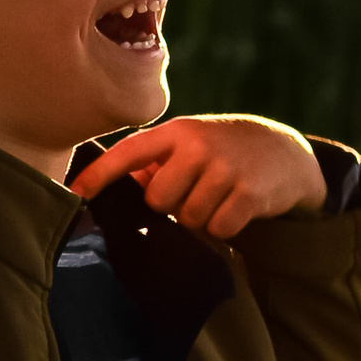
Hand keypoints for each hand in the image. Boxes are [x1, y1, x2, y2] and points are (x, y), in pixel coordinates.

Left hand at [71, 113, 323, 238]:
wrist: (285, 151)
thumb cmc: (225, 150)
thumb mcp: (191, 144)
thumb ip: (156, 161)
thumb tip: (120, 180)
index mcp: (177, 132)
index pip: (130, 152)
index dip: (101, 174)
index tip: (74, 193)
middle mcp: (198, 145)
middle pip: (159, 199)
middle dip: (173, 206)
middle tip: (194, 193)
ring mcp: (225, 168)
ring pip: (189, 218)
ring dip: (202, 218)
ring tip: (218, 199)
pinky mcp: (249, 192)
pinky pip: (219, 228)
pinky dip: (225, 227)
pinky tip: (236, 208)